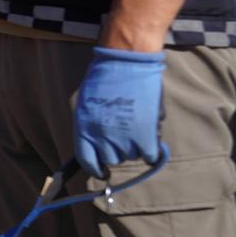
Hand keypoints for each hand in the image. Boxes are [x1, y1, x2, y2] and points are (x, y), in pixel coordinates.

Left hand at [72, 46, 164, 177]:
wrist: (125, 63)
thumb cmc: (104, 78)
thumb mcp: (85, 104)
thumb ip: (90, 125)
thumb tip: (98, 144)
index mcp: (83, 129)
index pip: (87, 161)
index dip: (96, 169)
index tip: (103, 173)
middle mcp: (102, 138)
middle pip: (112, 159)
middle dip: (117, 152)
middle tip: (123, 138)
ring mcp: (124, 138)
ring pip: (131, 156)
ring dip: (135, 147)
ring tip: (136, 127)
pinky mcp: (145, 134)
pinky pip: (150, 155)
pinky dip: (152, 152)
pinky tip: (152, 143)